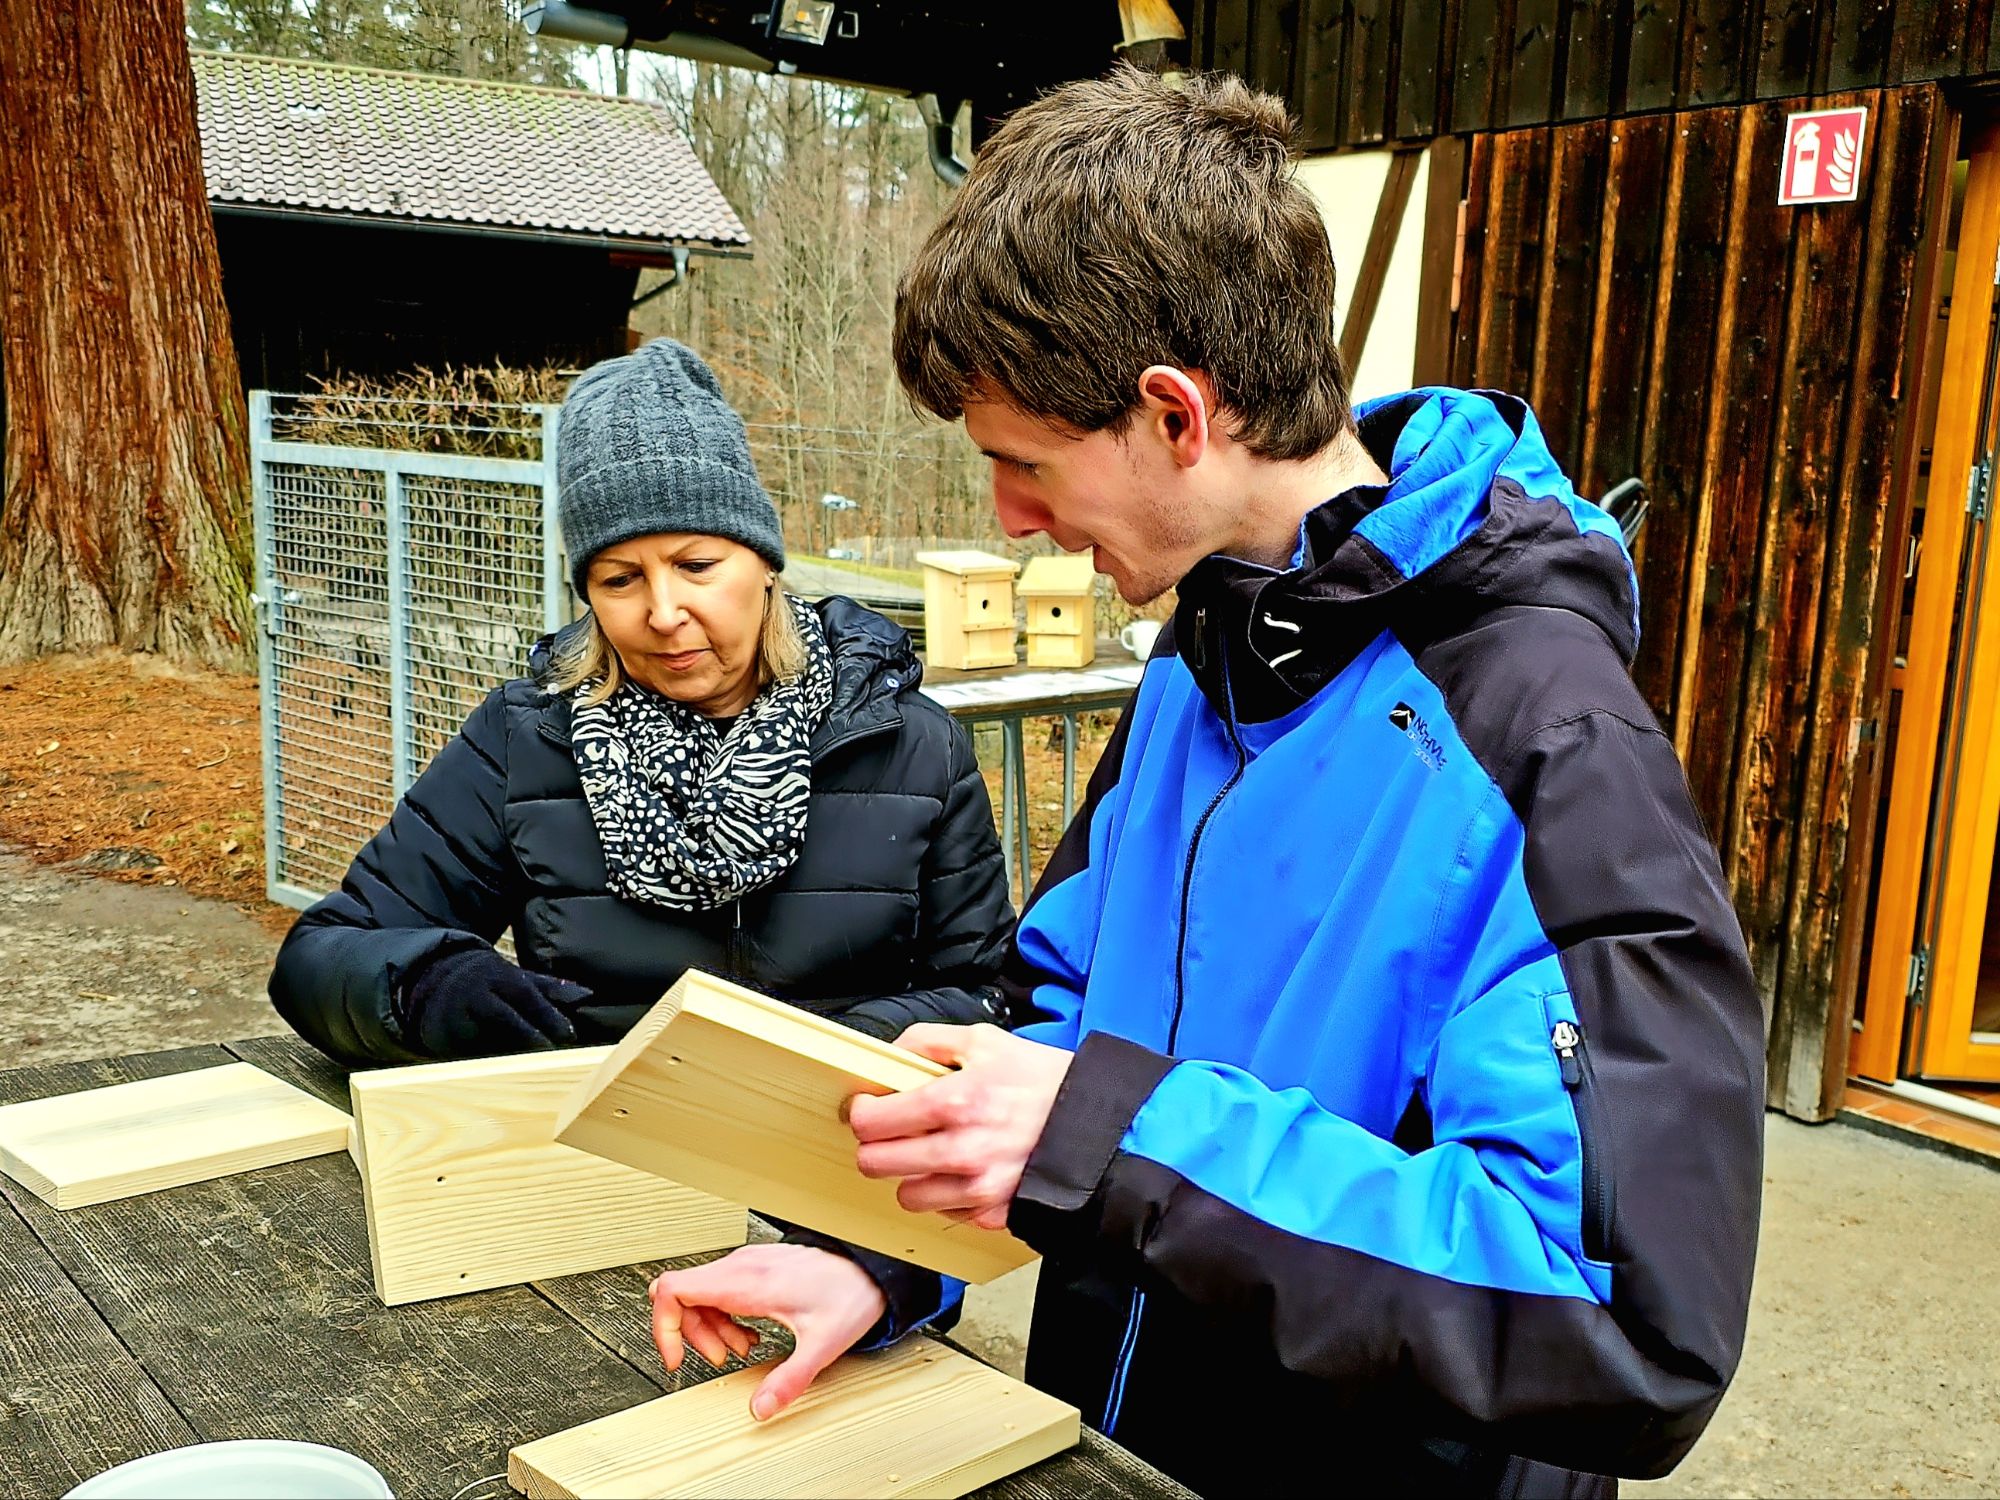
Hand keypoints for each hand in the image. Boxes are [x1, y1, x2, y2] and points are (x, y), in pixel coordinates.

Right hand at [402, 947, 589, 1057]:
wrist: (434, 982)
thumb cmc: (488, 981)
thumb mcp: (516, 976)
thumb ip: (550, 988)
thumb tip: (586, 995)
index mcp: (497, 977)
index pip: (525, 996)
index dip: (547, 1015)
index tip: (569, 1034)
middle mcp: (475, 996)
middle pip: (505, 1018)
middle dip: (531, 1037)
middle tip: (555, 1054)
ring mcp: (457, 1020)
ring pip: (488, 1040)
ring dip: (513, 1055)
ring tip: (539, 1069)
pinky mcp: (445, 1042)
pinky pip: (472, 1057)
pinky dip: (492, 1067)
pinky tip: (513, 1077)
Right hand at [649, 1245, 887, 1419]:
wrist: (870, 1267)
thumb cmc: (850, 1292)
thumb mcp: (822, 1344)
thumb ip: (789, 1378)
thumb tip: (760, 1408)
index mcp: (748, 1281)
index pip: (674, 1288)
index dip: (665, 1325)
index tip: (677, 1356)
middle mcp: (742, 1266)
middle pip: (682, 1295)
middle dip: (692, 1335)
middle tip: (722, 1359)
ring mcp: (748, 1263)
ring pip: (699, 1292)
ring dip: (710, 1328)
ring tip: (740, 1350)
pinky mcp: (755, 1267)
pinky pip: (719, 1289)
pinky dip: (724, 1316)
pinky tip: (750, 1334)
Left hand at [849, 1024, 1071, 1230]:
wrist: (1100, 1127)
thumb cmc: (1048, 1083)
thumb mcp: (987, 1041)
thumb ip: (929, 1042)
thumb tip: (890, 1054)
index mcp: (956, 1101)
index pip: (873, 1121)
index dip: (862, 1113)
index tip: (867, 1108)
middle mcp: (962, 1150)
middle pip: (876, 1164)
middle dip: (877, 1146)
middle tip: (892, 1133)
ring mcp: (977, 1189)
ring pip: (906, 1196)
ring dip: (911, 1175)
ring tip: (933, 1153)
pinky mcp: (992, 1215)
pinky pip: (945, 1212)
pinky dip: (947, 1195)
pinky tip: (966, 1171)